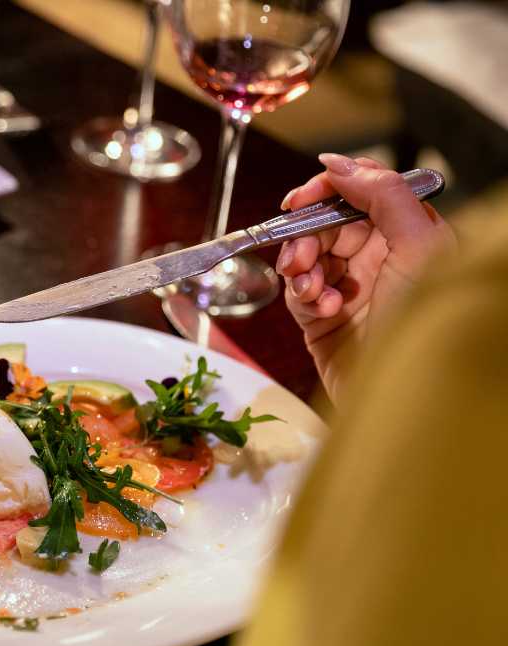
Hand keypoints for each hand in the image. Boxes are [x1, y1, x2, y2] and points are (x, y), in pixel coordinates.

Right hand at [276, 154, 455, 401]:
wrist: (410, 400)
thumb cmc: (427, 328)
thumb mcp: (420, 247)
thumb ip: (384, 196)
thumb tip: (340, 165)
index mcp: (408, 233)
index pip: (362, 190)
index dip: (327, 188)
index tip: (300, 200)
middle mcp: (379, 257)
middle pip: (325, 221)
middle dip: (307, 233)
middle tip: (302, 255)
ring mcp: (349, 288)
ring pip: (306, 255)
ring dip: (301, 267)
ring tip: (312, 288)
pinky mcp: (323, 320)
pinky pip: (298, 293)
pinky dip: (303, 296)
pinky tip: (321, 309)